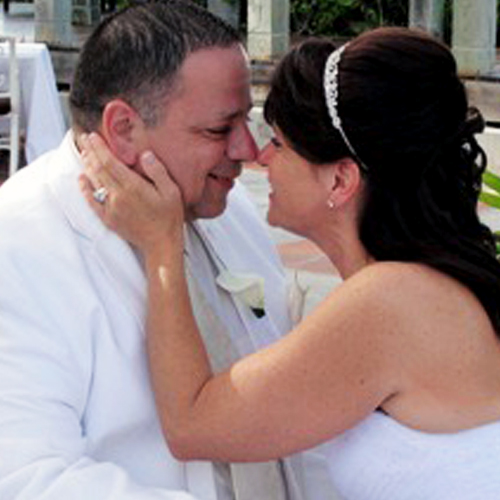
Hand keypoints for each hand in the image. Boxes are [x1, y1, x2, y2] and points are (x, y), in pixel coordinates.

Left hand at [78, 133, 184, 254]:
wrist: (161, 244)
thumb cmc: (169, 218)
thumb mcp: (171, 191)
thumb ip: (158, 171)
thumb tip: (145, 154)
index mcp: (133, 187)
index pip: (110, 162)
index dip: (100, 148)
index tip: (93, 136)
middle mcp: (118, 196)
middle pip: (99, 169)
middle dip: (90, 152)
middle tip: (84, 138)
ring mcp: (111, 208)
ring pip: (94, 182)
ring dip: (87, 166)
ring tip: (84, 152)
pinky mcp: (108, 219)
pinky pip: (92, 201)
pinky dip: (85, 188)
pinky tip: (82, 179)